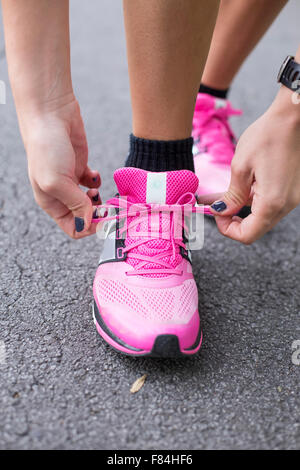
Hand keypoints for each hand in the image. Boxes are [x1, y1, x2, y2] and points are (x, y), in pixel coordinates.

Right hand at [23, 98, 100, 237]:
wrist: (51, 113)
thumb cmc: (47, 147)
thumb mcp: (57, 181)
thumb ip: (74, 204)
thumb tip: (88, 221)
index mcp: (51, 203)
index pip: (73, 228)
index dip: (89, 227)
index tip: (104, 219)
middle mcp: (61, 195)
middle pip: (85, 216)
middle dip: (98, 214)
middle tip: (109, 207)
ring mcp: (72, 181)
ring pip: (91, 202)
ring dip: (100, 201)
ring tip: (98, 191)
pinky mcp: (82, 167)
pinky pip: (94, 184)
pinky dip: (98, 183)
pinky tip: (96, 175)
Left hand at [200, 87, 299, 243]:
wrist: (293, 117)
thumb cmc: (267, 136)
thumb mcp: (241, 167)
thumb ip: (232, 196)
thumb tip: (221, 212)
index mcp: (273, 202)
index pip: (248, 235)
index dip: (228, 229)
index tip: (216, 213)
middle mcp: (287, 205)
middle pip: (256, 228)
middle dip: (233, 220)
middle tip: (216, 206)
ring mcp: (293, 197)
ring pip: (263, 216)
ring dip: (242, 209)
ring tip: (221, 195)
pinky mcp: (293, 189)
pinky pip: (271, 202)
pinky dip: (253, 199)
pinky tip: (240, 187)